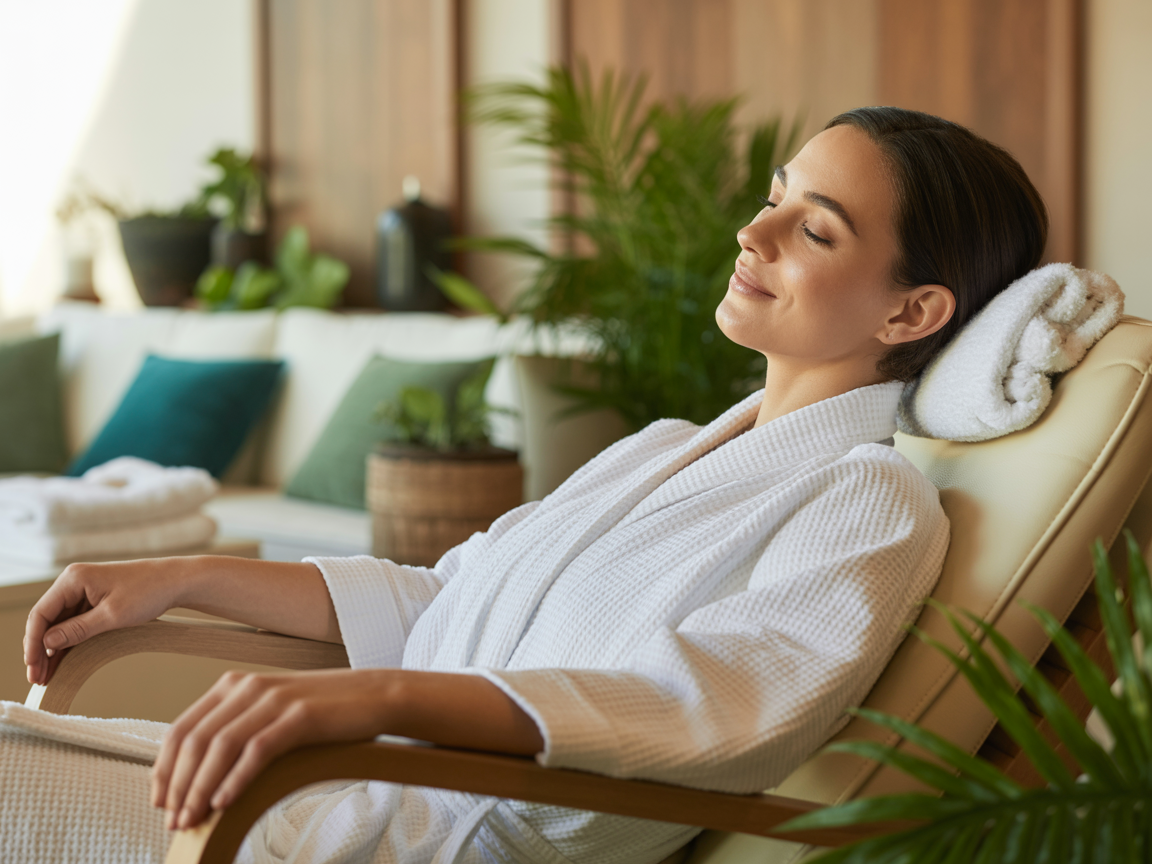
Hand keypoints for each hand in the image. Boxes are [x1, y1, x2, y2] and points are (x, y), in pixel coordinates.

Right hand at [24, 558, 186, 685]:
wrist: (176, 581)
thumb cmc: (148, 592)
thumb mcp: (112, 615)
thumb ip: (78, 629)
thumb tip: (47, 642)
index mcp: (74, 579)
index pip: (41, 614)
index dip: (32, 643)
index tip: (32, 667)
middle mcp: (74, 582)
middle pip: (46, 620)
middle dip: (39, 650)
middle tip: (37, 678)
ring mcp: (83, 591)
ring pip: (58, 624)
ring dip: (51, 649)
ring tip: (45, 677)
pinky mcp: (93, 600)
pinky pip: (73, 624)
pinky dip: (67, 643)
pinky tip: (59, 663)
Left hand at [151, 668, 393, 829]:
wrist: (376, 695)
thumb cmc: (323, 712)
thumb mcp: (271, 713)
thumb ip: (237, 729)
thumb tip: (200, 776)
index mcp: (234, 685)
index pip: (183, 728)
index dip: (164, 769)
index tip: (159, 801)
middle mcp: (249, 687)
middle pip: (196, 740)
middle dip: (178, 785)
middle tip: (173, 820)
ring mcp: (275, 699)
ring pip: (220, 746)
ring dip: (200, 788)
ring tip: (193, 819)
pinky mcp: (300, 715)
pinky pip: (257, 750)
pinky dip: (236, 779)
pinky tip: (225, 802)